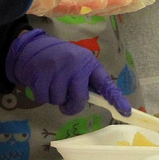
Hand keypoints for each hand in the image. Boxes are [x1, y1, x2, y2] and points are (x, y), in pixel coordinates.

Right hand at [5, 28, 128, 115]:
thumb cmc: (60, 59)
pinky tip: (41, 83)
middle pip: (79, 99)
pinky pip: (44, 98)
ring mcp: (57, 69)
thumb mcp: (77, 64)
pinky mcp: (40, 73)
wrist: (32, 46)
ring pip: (59, 100)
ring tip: (51, 83)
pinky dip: (42, 96)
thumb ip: (87, 80)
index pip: (105, 83)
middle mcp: (75, 65)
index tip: (126, 112)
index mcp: (88, 63)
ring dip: (54, 98)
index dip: (116, 98)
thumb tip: (100, 101)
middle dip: (71, 105)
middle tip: (66, 101)